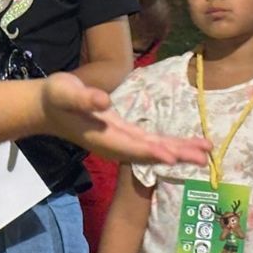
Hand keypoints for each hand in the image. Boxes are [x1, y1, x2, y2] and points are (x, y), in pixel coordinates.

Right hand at [39, 73, 210, 164]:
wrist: (46, 108)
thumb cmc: (55, 98)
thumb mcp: (65, 93)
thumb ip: (83, 99)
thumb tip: (103, 102)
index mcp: (102, 137)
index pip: (131, 146)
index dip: (152, 151)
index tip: (172, 157)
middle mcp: (115, 144)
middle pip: (150, 152)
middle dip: (176, 155)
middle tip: (204, 159)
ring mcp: (120, 141)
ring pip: (154, 149)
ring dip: (179, 151)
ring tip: (206, 153)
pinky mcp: (124, 135)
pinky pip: (151, 142)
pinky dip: (169, 144)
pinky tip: (186, 146)